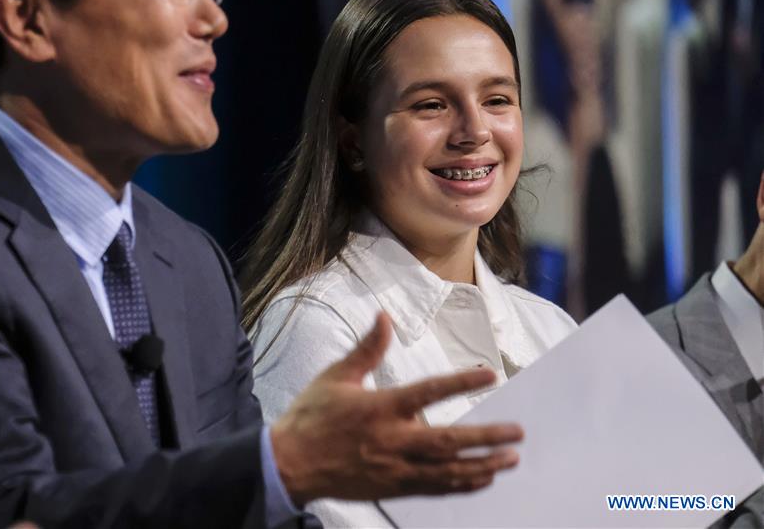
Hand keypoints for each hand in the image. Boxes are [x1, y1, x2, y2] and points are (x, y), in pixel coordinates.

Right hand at [270, 312, 522, 505]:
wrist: (289, 464)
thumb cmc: (312, 416)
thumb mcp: (337, 376)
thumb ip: (367, 348)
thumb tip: (384, 316)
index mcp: (381, 407)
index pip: (430, 392)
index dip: (462, 382)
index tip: (490, 374)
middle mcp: (393, 440)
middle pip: (449, 441)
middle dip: (487, 437)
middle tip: (516, 433)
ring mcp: (395, 468)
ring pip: (448, 471)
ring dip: (482, 465)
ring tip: (510, 459)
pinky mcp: (393, 488)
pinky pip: (435, 488)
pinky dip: (461, 485)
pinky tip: (481, 479)